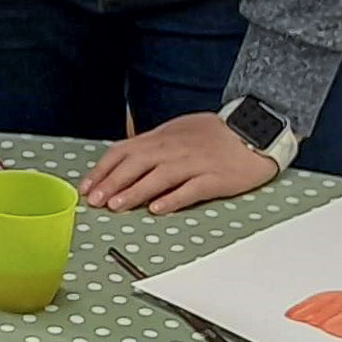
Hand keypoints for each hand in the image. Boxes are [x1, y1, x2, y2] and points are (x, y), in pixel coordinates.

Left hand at [84, 110, 278, 212]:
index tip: (87, 186)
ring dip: (135, 191)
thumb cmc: (215, 135)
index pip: (125, 150)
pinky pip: (190, 189)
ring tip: (116, 205)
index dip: (103, 169)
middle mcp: (175, 148)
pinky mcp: (214, 178)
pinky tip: (156, 210)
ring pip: (159, 177)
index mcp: (164, 137)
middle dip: (112, 182)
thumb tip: (124, 160)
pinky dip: (172, 199)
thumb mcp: (178, 131)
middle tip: (94, 200)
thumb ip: (152, 146)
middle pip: (138, 164)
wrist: (254, 132)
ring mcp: (195, 163)